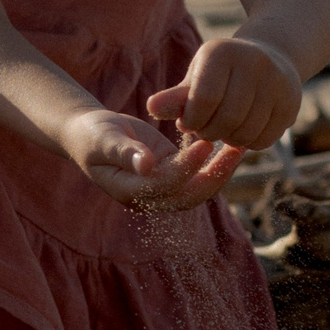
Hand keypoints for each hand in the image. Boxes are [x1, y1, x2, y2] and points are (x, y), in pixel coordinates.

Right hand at [63, 108, 245, 210]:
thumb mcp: (103, 138)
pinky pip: (198, 174)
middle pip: (188, 196)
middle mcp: (148, 196)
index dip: (185, 169)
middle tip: (234, 151)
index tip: (204, 145)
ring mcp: (162, 187)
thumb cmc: (92, 134)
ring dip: (221, 171)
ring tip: (239, 147)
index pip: (163, 185)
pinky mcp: (172, 173)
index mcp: (129, 191)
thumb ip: (124, 152)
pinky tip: (231, 144)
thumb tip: (147, 166)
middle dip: (214, 177)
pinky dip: (216, 162)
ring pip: (198, 188)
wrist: (90, 133)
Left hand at [146, 36, 300, 150]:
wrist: (270, 57)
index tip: (187, 123)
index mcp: (221, 53)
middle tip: (204, 130)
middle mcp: (254, 63)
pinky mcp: (292, 102)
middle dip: (209, 132)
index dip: (192, 120)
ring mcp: (278, 82)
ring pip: (247, 132)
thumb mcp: (195, 78)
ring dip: (228, 140)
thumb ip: (174, 97)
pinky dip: (248, 143)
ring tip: (221, 130)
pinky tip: (241, 131)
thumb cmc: (220, 73)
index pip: (203, 100)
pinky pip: (265, 139)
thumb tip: (151, 108)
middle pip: (227, 119)